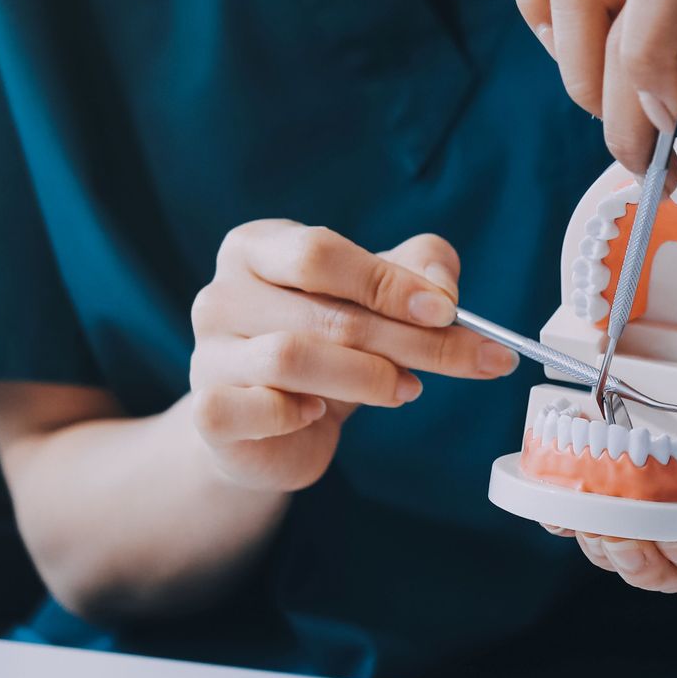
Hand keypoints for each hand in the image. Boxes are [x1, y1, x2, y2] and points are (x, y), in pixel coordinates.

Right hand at [189, 224, 516, 491]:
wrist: (268, 429)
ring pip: (292, 358)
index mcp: (257, 248)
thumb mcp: (378, 296)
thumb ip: (420, 272)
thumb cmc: (326, 346)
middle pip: (324, 313)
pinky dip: (297, 413)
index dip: (389, 283)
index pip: (320, 253)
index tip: (448, 311)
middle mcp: (222, 294)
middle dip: (408, 339)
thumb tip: (443, 292)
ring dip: (368, 377)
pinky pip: (259, 409)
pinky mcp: (210, 412)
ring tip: (407, 389)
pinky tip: (319, 413)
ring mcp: (208, 353)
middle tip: (469, 359)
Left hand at [552, 345, 676, 593]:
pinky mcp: (614, 493)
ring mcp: (655, 513)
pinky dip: (562, 512)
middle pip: (666, 571)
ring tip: (579, 504)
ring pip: (623, 556)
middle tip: (613, 525)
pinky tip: (550, 487)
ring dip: (597, 540)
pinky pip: (582, 522)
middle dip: (637, 556)